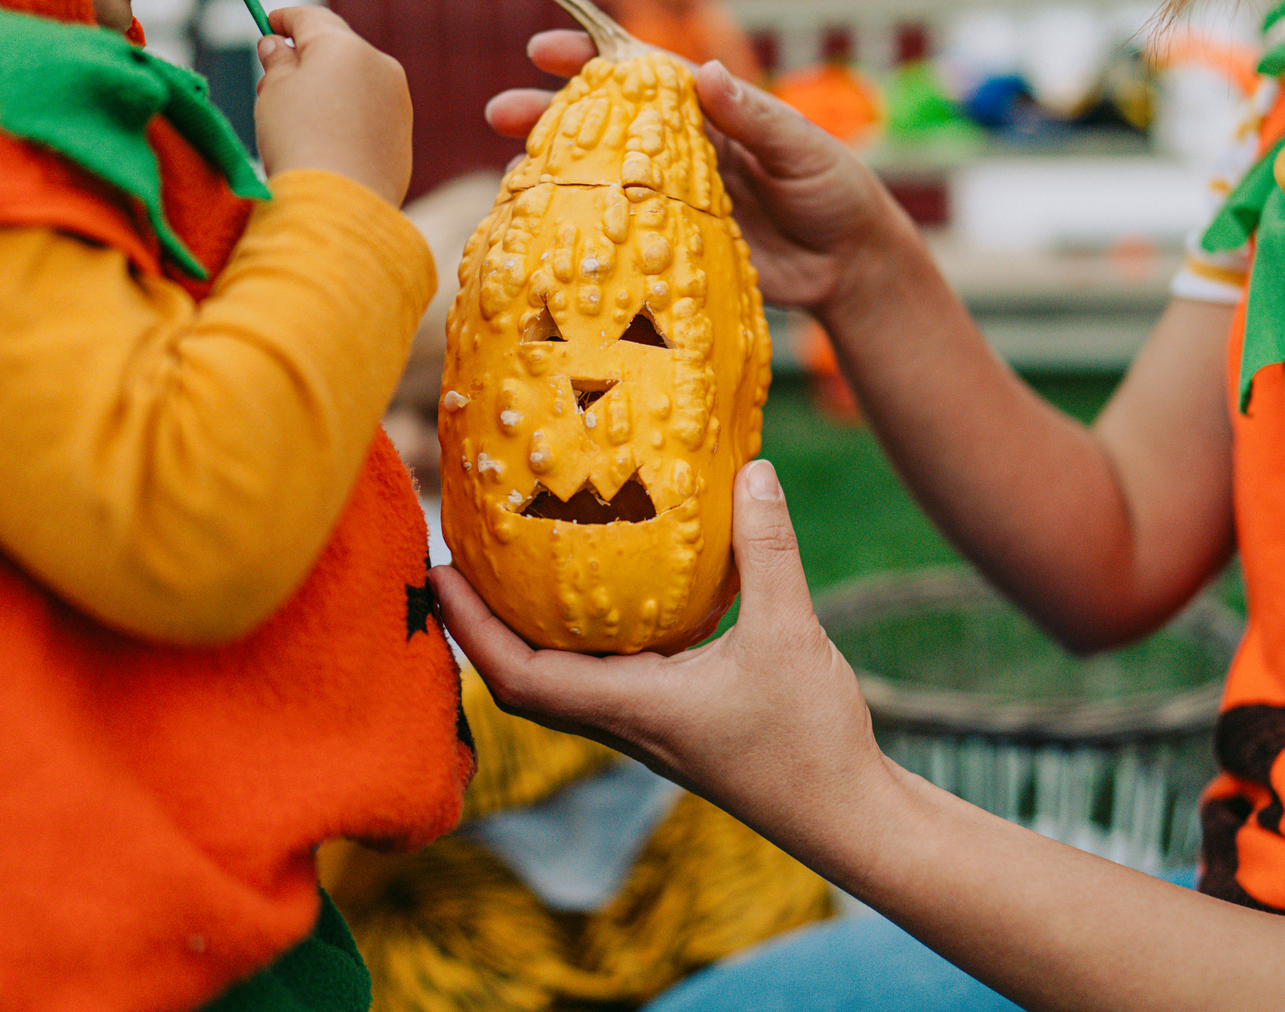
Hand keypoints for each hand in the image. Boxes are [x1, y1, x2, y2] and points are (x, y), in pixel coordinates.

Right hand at [253, 6, 412, 204]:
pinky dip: (347, 115)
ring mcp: (398, 100)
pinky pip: (369, 112)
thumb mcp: (273, 91)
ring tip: (295, 115)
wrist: (340, 203)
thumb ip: (277, 61)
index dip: (285, 18)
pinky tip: (325, 139)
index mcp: (345, 46)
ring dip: (328, 87)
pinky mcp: (403, 134)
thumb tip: (278, 46)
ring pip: (356, 81)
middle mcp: (380, 66)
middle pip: (338, 48)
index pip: (312, 18)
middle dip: (306, 57)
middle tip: (273, 76)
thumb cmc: (299, 141)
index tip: (269, 23)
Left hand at [430, 461, 892, 846]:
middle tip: (458, 560)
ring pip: (557, 682)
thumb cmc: (810, 738)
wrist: (846, 813)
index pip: (517, 675)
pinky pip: (600, 677)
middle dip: (479, 627)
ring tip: (508, 570)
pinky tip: (598, 595)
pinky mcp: (670, 721)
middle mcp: (622, 722)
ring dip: (520, 634)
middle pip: (520, 682)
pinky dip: (576, 639)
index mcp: (629, 708)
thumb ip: (766, 551)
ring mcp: (644, 726)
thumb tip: (752, 470)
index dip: (470, 626)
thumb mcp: (790, 630)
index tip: (438, 571)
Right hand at [487, 31, 911, 317]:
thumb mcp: (804, 149)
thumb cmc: (836, 193)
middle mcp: (680, 152)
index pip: (643, 76)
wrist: (851, 269)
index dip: (593, 59)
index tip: (544, 50)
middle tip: (500, 112)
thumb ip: (756, 115)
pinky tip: (543, 229)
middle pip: (606, 125)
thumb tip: (708, 72)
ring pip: (602, 178)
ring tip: (508, 173)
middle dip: (550, 113)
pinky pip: (620, 234)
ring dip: (555, 172)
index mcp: (710, 113)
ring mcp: (671, 201)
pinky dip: (582, 228)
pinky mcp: (674, 248)